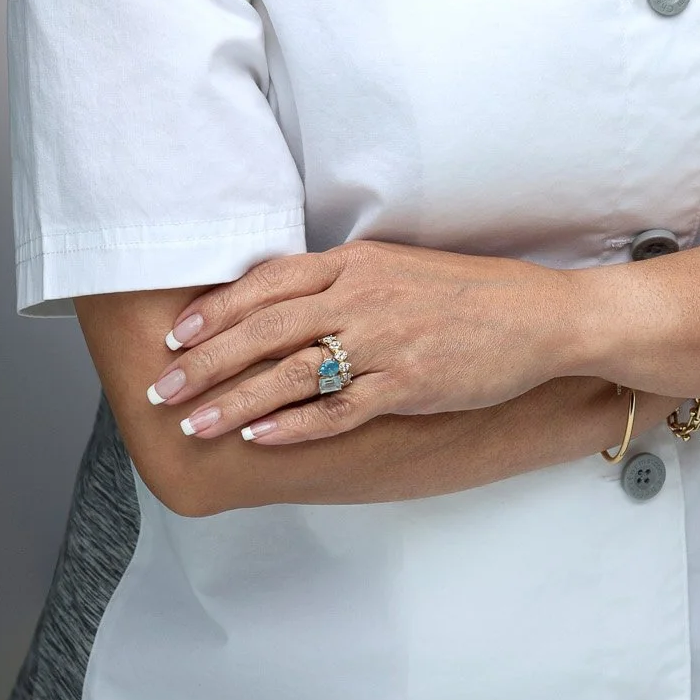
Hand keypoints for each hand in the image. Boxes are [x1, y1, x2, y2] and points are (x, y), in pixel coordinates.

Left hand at [143, 241, 582, 448]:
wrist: (539, 315)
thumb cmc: (469, 292)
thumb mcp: (398, 268)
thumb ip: (343, 281)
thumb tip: (282, 303)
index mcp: (357, 261)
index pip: (268, 282)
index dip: (216, 310)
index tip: (175, 334)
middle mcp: (362, 295)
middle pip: (264, 328)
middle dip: (204, 360)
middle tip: (161, 388)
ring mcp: (384, 341)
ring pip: (289, 373)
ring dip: (233, 401)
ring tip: (194, 424)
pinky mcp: (408, 384)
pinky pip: (337, 409)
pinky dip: (292, 425)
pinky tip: (258, 438)